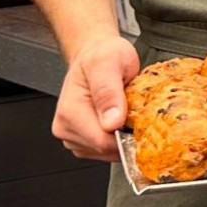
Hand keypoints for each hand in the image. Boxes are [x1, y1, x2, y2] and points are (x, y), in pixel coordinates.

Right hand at [52, 34, 138, 161]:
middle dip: (125, 136)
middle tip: (135, 112)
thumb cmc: (102, 56)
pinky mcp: (82, 140)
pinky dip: (118, 140)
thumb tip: (112, 122)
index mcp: (70, 111)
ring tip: (125, 113)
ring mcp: (72, 136)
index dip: (126, 136)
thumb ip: (109, 91)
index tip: (141, 122)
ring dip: (122, 138)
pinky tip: (121, 122)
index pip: (101, 142)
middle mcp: (65, 127)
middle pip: (104, 150)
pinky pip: (104, 151)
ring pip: (105, 153)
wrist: (95, 54)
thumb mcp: (109, 63)